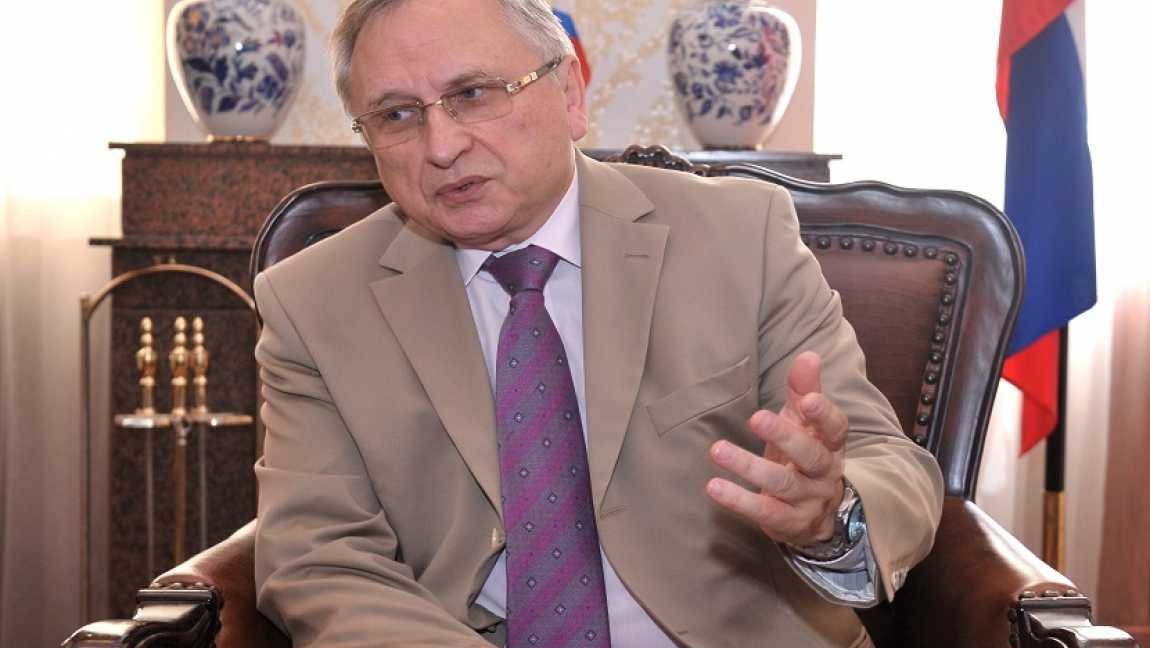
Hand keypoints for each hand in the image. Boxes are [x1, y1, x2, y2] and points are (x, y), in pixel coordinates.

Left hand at [705, 351, 847, 546]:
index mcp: (831, 445)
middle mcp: (825, 473)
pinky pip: (764, 511)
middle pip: (810, 455)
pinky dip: (738, 500)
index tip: (808, 399)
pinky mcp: (789, 523)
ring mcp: (809, 501)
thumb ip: (804, 390)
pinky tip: (714, 487)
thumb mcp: (805, 423)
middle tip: (755, 417)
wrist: (816, 515)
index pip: (835, 429)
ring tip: (717, 449)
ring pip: (782, 483)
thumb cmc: (803, 454)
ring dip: (749, 466)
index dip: (824, 414)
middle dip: (784, 436)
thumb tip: (809, 355)